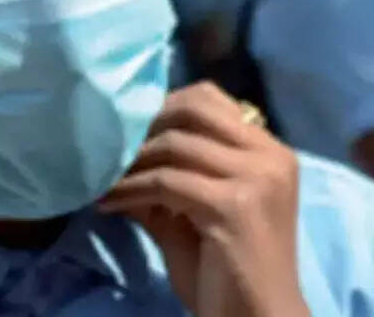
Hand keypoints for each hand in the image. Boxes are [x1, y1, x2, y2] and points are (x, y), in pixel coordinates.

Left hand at [99, 83, 306, 316]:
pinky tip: (108, 202)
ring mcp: (257, 180)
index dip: (162, 107)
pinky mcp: (235, 207)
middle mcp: (270, 158)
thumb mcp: (194, 215)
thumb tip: (116, 152)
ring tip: (102, 176)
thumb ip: (166, 178)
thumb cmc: (227, 275)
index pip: (210, 99)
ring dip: (130, 160)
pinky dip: (130, 189)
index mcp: (270, 153)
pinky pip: (165, 182)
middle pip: (193, 109)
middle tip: (110, 148)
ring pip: (175, 143)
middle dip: (145, 125)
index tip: (127, 130)